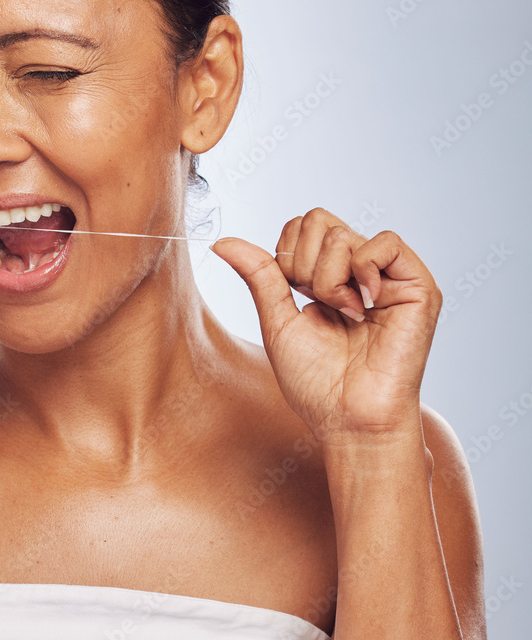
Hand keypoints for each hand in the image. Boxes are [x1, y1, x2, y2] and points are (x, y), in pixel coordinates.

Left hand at [210, 208, 441, 446]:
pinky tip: (364, 305)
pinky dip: (362, 270)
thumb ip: (259, 274)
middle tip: (322, 307)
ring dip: (328, 280)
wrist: (347, 418)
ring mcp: (390, 276)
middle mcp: (361, 270)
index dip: (287, 257)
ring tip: (345, 315)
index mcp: (331, 274)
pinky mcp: (418, 286)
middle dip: (303, 267)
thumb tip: (222, 240)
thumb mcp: (277, 319)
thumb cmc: (315, 381)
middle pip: (318, 220)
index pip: (301, 226)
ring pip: (343, 235)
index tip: (296, 298)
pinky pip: (385, 243)